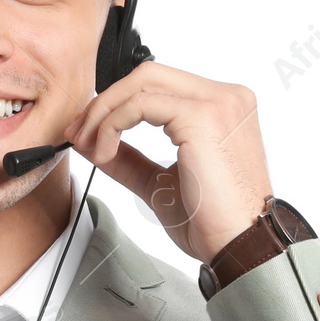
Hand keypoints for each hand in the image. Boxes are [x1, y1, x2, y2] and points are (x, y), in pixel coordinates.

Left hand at [59, 62, 274, 265]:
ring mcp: (218, 103)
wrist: (239, 246)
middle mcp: (226, 97)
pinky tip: (107, 153)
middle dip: (104, 102)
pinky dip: (113, 125)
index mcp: (222, 107)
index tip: (88, 131)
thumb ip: (129, 158)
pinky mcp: (204, 116)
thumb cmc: (213, 222)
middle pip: (147, 75)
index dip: (115, 102)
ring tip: (91, 147)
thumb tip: (94, 143)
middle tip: (79, 133)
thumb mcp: (159, 183)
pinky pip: (140, 104)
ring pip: (141, 83)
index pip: (158, 85)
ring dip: (104, 113)